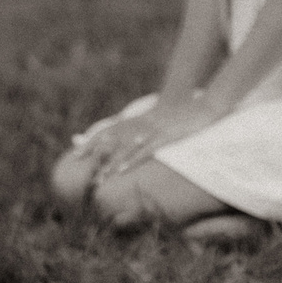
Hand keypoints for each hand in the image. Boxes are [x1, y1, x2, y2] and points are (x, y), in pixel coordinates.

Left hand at [78, 93, 221, 182]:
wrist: (204, 105)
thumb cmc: (182, 115)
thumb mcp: (160, 120)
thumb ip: (144, 127)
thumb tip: (132, 139)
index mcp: (139, 120)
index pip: (109, 129)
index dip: (92, 141)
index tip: (76, 153)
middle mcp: (141, 124)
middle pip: (113, 140)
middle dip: (97, 155)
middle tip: (84, 171)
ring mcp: (152, 130)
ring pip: (126, 147)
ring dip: (111, 163)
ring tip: (100, 177)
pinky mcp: (165, 137)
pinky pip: (145, 150)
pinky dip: (132, 159)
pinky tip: (122, 169)